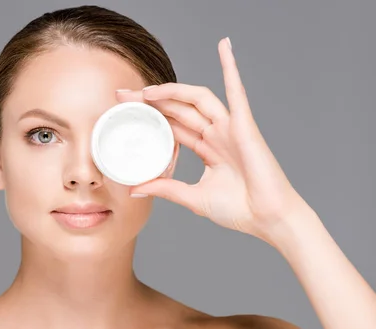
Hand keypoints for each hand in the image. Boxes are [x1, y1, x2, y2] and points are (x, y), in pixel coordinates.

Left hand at [116, 37, 307, 241]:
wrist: (267, 219)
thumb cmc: (239, 209)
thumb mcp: (192, 197)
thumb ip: (165, 188)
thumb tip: (135, 190)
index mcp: (207, 147)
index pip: (172, 124)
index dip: (150, 115)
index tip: (124, 110)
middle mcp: (217, 134)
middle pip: (178, 108)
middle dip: (150, 100)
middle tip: (123, 96)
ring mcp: (230, 128)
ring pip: (197, 99)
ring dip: (172, 91)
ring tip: (146, 91)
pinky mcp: (245, 126)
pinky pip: (236, 92)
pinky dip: (231, 68)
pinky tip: (224, 47)